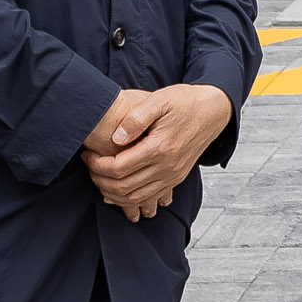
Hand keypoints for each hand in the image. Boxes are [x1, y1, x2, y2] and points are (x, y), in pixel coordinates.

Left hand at [85, 85, 232, 222]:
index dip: (96, 165)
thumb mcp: (159, 100)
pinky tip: (118, 193)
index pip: (118, 168)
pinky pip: (150, 198)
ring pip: (135, 198)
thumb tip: (116, 137)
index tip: (88, 154)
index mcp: (159, 148)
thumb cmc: (185, 102)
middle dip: (99, 180)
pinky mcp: (176, 178)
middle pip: (123, 187)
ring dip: (112, 193)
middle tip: (89, 166)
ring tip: (99, 178)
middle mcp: (167, 167)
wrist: (214, 110)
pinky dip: (130, 201)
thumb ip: (135, 118)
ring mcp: (173, 175)